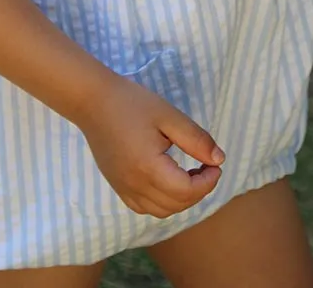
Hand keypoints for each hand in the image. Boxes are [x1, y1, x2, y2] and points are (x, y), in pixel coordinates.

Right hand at [78, 73, 225, 217]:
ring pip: (161, 210)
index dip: (208, 182)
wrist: (93, 101)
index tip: (215, 164)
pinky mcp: (117, 185)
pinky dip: (161, 202)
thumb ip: (195, 139)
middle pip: (176, 204)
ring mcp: (123, 188)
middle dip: (198, 191)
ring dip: (181, 199)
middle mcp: (135, 185)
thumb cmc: (132, 103)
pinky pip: (143, 207)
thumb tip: (218, 160)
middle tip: (206, 167)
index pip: (187, 191)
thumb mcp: (169, 116)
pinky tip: (167, 181)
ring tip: (189, 175)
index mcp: (149, 168)